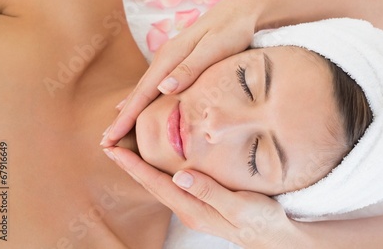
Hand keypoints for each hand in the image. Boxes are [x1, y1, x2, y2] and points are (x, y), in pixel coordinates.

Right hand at [100, 0, 263, 146]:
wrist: (244, 8)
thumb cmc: (233, 29)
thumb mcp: (215, 48)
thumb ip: (190, 68)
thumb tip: (163, 89)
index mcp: (171, 56)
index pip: (142, 93)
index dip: (125, 118)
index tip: (109, 139)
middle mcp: (167, 57)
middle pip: (138, 92)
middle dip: (122, 118)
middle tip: (106, 142)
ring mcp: (172, 57)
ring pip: (146, 88)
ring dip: (130, 109)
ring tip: (118, 129)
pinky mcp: (181, 59)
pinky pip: (156, 83)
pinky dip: (143, 98)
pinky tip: (137, 104)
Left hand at [104, 146, 302, 248]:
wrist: (273, 237)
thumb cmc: (260, 219)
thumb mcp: (238, 205)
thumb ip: (209, 190)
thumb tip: (180, 174)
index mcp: (193, 207)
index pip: (156, 183)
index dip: (134, 166)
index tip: (114, 150)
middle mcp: (188, 209)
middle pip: (151, 184)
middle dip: (129, 166)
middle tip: (109, 146)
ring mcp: (193, 207)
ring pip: (159, 185)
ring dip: (140, 169)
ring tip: (126, 153)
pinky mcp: (201, 203)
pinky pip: (170, 186)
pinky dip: (157, 172)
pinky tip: (157, 165)